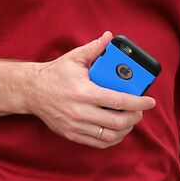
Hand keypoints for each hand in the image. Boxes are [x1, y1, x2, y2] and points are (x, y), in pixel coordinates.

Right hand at [26, 32, 155, 148]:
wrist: (30, 90)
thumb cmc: (54, 74)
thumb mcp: (73, 58)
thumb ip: (94, 49)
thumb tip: (109, 37)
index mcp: (83, 92)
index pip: (118, 100)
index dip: (138, 102)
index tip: (149, 101)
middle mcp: (79, 111)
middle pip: (117, 121)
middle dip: (135, 117)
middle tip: (139, 110)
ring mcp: (75, 125)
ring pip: (110, 135)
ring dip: (125, 130)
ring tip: (129, 120)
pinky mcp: (72, 134)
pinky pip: (98, 143)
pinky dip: (112, 138)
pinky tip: (116, 130)